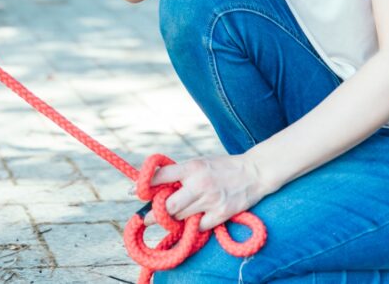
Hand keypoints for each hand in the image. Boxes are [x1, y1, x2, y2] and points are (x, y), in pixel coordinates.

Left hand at [145, 154, 269, 230]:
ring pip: (181, 217)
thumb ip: (180, 173)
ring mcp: (211, 200)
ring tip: (171, 218)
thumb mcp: (200, 162)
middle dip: (156, 212)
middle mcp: (199, 184)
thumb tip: (155, 184)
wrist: (255, 172)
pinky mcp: (222, 213)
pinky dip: (192, 225)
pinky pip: (198, 226)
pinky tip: (191, 222)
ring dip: (173, 219)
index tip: (133, 193)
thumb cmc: (222, 167)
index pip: (161, 176)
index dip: (144, 186)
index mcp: (192, 167)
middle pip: (169, 204)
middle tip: (147, 217)